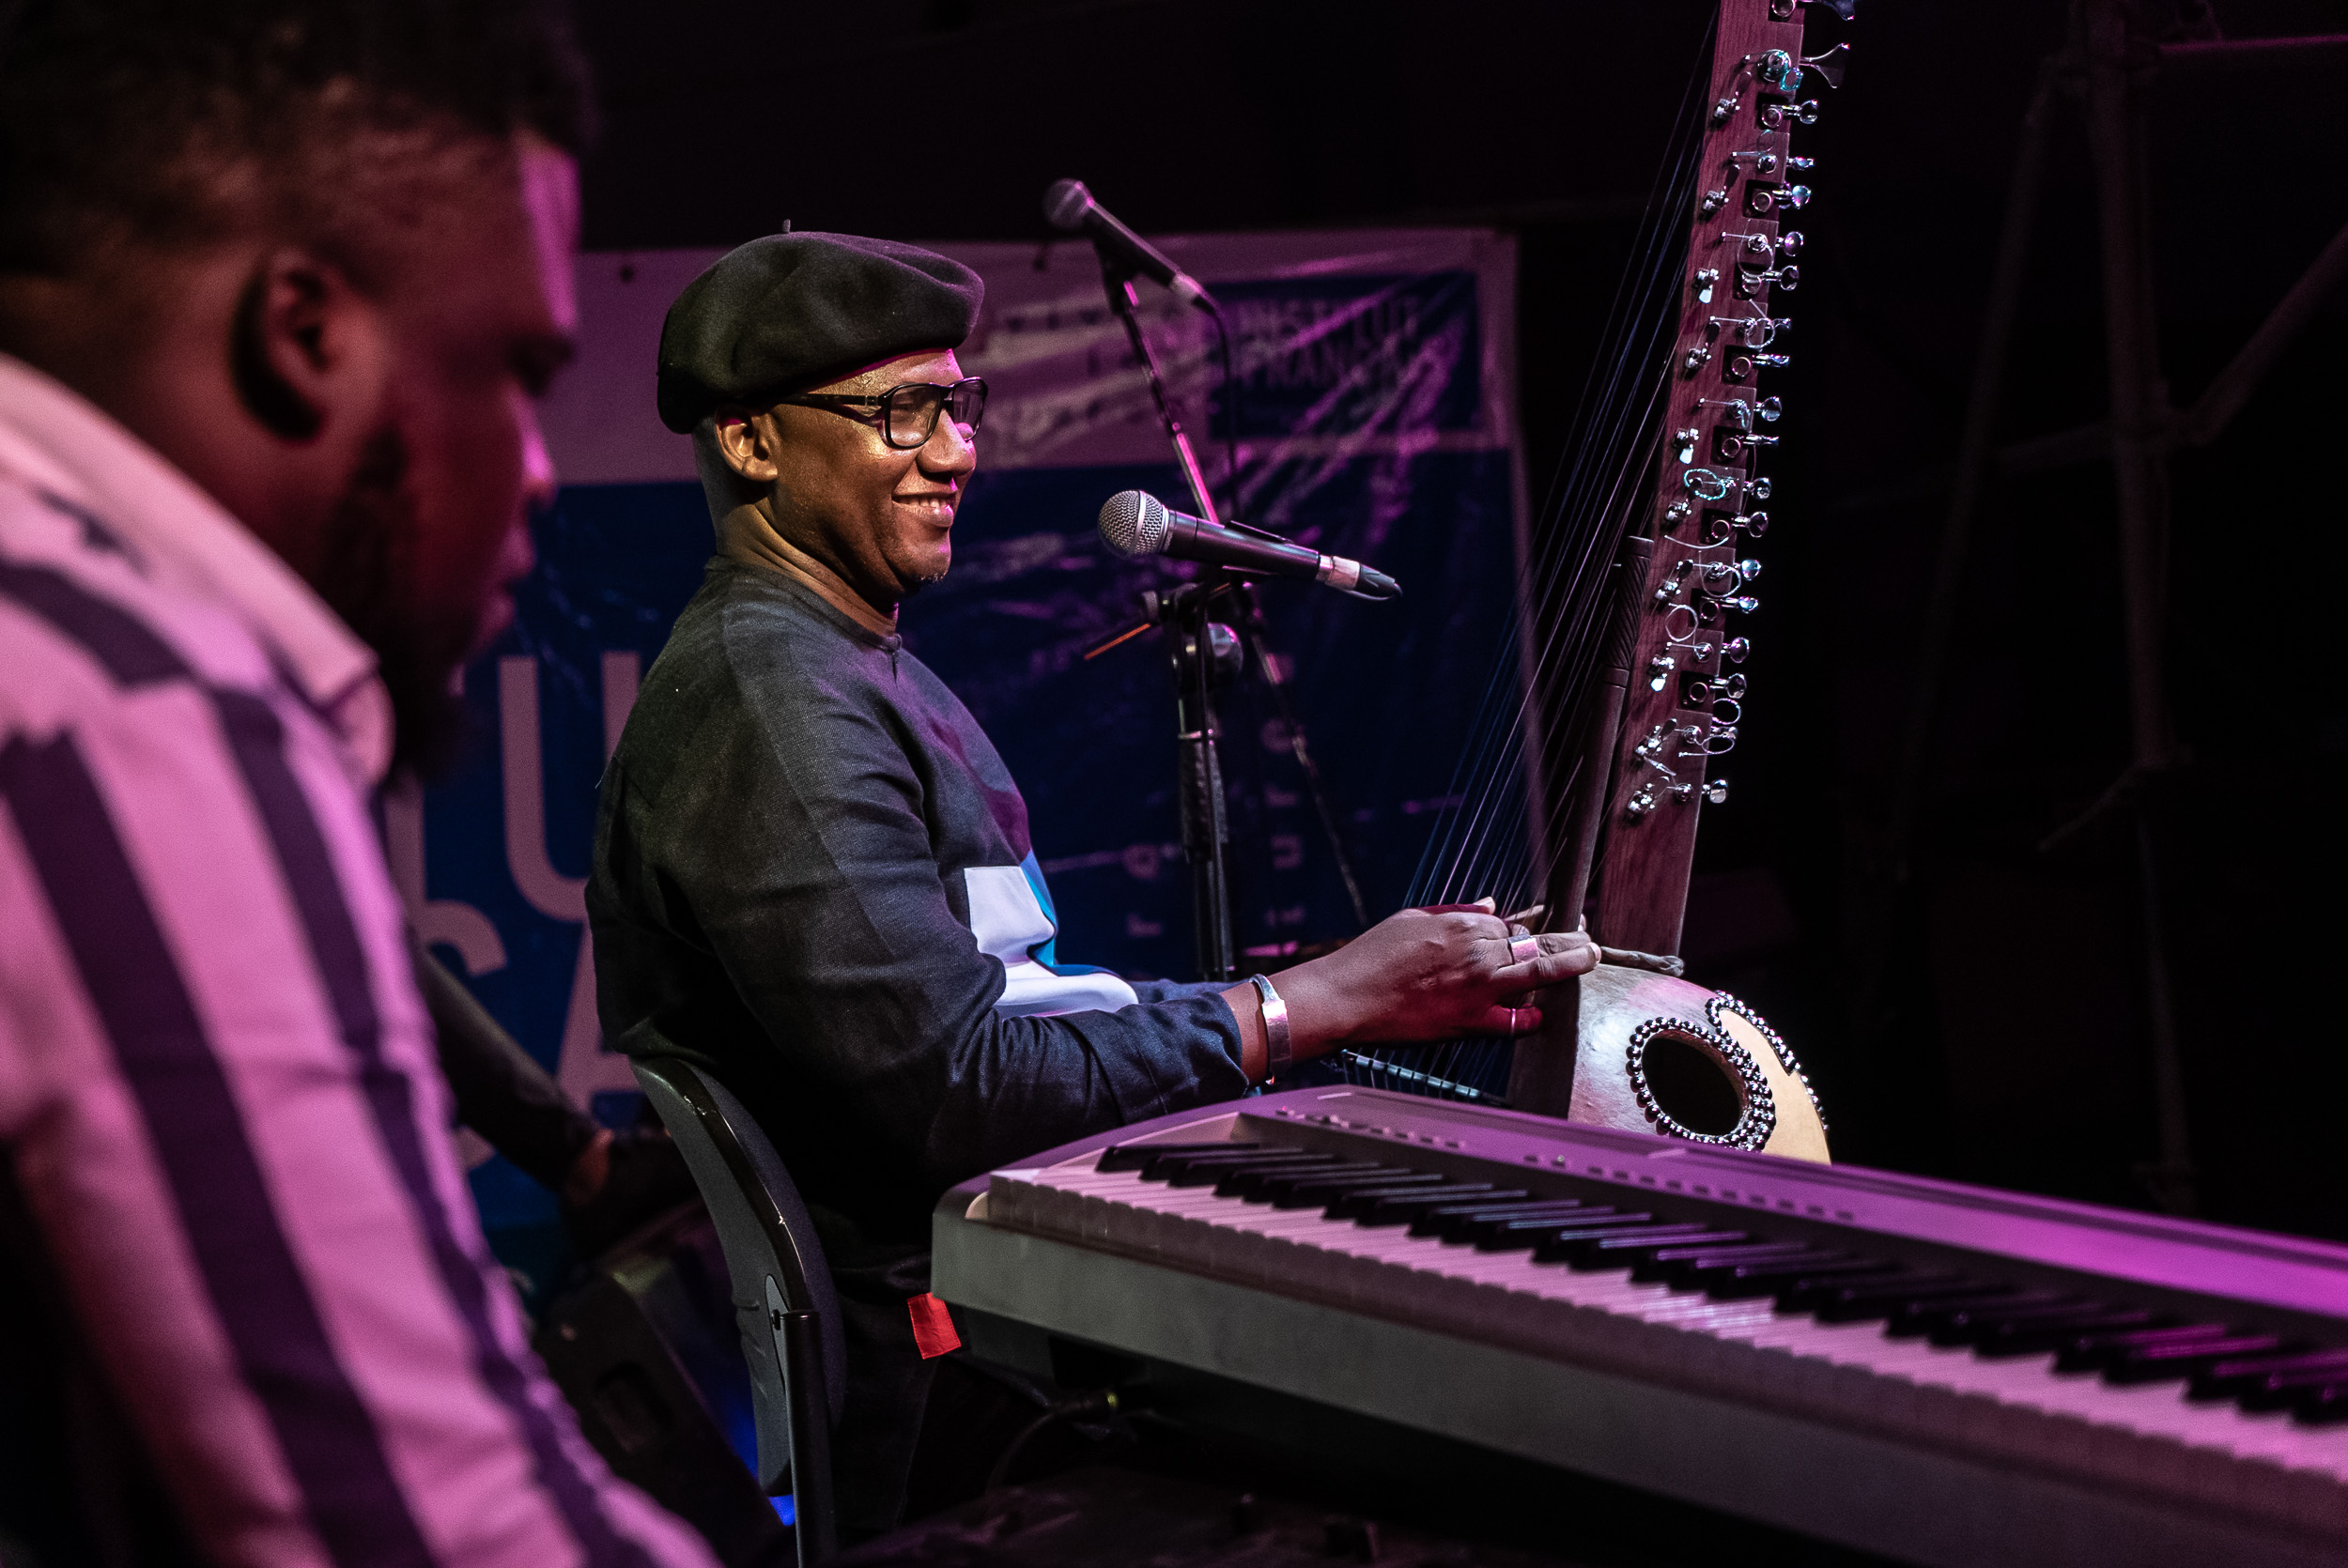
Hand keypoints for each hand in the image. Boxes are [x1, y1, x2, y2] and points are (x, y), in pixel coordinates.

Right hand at [1220, 904, 1598, 1076]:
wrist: (1345, 998)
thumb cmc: (1370, 957)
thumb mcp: (1412, 919)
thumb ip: (1455, 912)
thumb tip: (1489, 907)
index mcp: (1461, 924)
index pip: (1511, 924)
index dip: (1531, 926)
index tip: (1551, 924)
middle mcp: (1476, 952)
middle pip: (1535, 943)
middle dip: (1567, 938)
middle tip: (1588, 938)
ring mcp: (1477, 988)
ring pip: (1538, 972)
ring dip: (1569, 964)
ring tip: (1589, 958)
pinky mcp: (1469, 1021)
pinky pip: (1514, 1021)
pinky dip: (1531, 1017)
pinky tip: (1542, 1014)